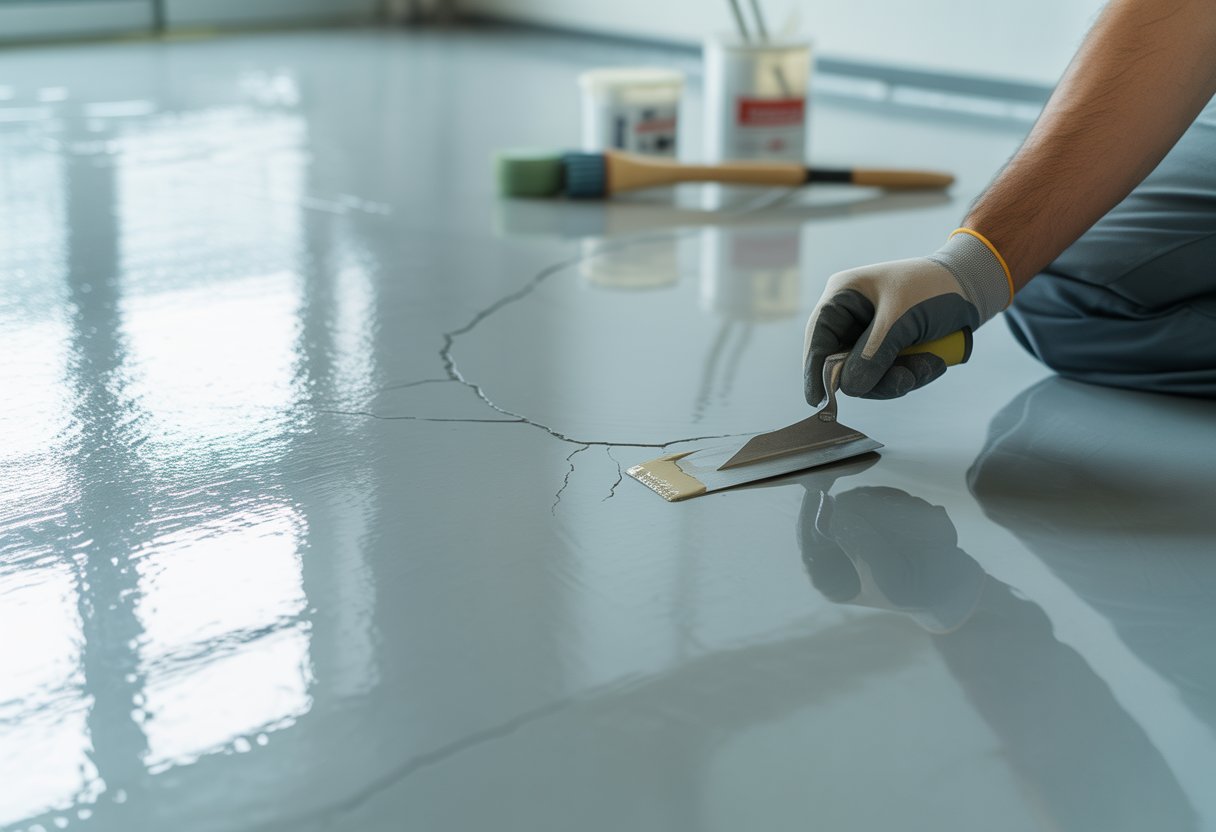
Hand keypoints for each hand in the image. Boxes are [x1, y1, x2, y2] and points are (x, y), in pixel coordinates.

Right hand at [803, 231, 1009, 404]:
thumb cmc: (934, 289)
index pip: (819, 336)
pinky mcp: (888, 349)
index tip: (818, 400)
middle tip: (904, 380)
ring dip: (898, 378)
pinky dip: (910, 374)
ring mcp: (869, 335)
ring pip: (868, 375)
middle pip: (843, 363)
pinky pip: (888, 375)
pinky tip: (932, 362)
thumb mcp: (901, 319)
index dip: (815, 369)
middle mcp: (851, 317)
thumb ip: (873, 354)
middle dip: (876, 377)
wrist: (975, 288)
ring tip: (927, 366)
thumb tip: (849, 388)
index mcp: (844, 296)